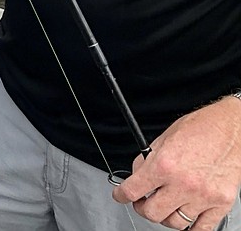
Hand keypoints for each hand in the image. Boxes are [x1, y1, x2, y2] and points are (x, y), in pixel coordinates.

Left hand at [112, 97, 240, 228]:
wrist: (230, 130)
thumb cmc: (200, 129)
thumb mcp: (163, 139)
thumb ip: (147, 160)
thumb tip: (136, 176)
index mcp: (164, 164)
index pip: (133, 190)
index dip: (121, 195)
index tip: (120, 196)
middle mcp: (182, 183)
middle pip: (152, 213)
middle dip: (142, 208)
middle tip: (142, 201)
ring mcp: (202, 197)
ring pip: (175, 223)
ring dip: (166, 216)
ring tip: (165, 206)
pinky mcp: (220, 204)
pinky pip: (201, 229)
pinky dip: (191, 227)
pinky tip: (185, 217)